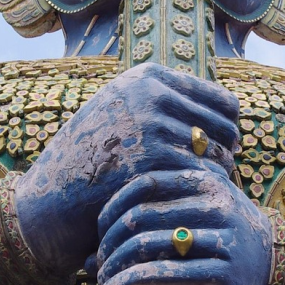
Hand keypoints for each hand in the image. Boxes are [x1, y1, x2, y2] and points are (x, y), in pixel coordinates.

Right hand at [15, 64, 239, 275]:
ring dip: (214, 178)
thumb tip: (231, 109)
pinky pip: (205, 178)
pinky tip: (189, 206)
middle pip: (226, 128)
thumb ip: (165, 103)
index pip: (223, 102)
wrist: (53, 198)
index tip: (218, 157)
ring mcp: (152, 125)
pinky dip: (202, 196)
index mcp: (148, 77)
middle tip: (210, 182)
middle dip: (223, 156)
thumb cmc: (95, 161)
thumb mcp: (123, 115)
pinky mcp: (153, 160)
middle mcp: (151, 93)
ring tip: (197, 193)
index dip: (226, 133)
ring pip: (219, 155)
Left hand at [92, 168, 272, 284]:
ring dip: (112, 271)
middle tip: (96, 269)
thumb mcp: (196, 218)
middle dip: (108, 246)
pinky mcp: (222, 275)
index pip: (144, 185)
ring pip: (146, 246)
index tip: (97, 237)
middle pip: (140, 217)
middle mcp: (216, 205)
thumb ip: (152, 223)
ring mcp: (223, 239)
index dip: (111, 210)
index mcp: (205, 182)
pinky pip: (161, 276)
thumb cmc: (219, 245)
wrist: (272, 276)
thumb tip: (86, 256)